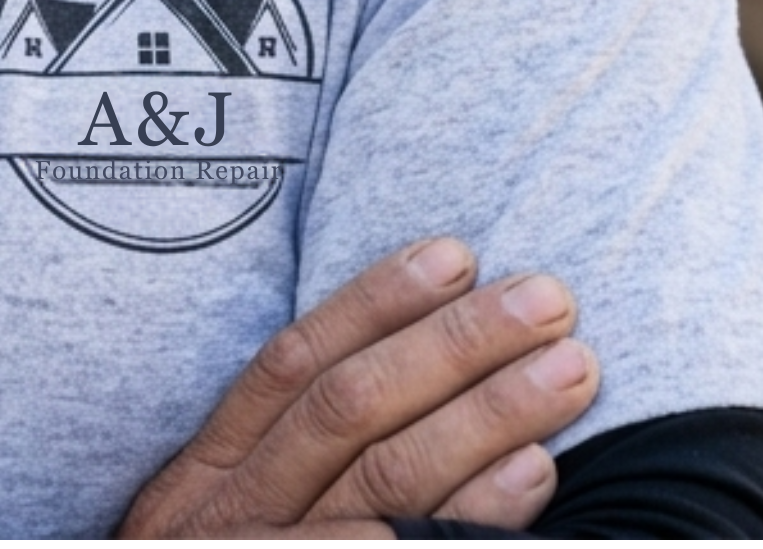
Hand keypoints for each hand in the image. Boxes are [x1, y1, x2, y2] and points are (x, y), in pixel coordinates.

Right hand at [120, 237, 599, 539]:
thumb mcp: (210, 523)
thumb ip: (278, 460)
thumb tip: (388, 371)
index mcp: (205, 473)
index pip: (291, 363)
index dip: (374, 302)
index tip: (454, 251)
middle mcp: (225, 512)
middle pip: (349, 409)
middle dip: (456, 346)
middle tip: (549, 301)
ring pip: (384, 479)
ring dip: (485, 421)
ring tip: (566, 377)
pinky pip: (377, 548)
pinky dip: (456, 523)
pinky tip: (526, 490)